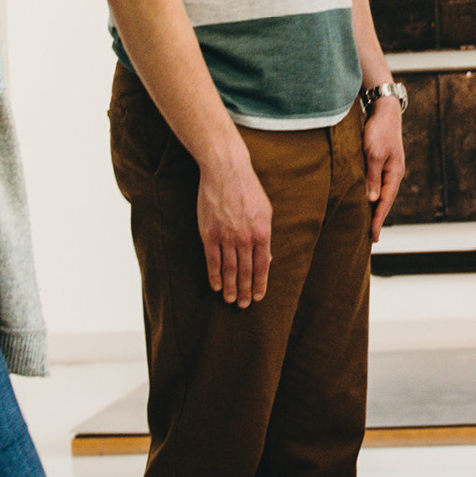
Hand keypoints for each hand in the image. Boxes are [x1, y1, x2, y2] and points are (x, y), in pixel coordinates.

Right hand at [197, 149, 271, 306]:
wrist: (226, 172)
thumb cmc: (248, 190)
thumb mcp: (266, 211)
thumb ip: (265, 236)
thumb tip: (266, 258)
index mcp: (262, 232)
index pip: (262, 266)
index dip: (260, 283)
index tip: (258, 296)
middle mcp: (245, 238)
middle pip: (245, 271)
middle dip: (245, 290)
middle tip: (243, 305)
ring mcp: (226, 237)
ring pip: (229, 269)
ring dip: (230, 287)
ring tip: (230, 300)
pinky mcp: (209, 233)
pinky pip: (212, 260)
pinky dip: (214, 275)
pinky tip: (216, 286)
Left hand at [362, 97, 406, 241]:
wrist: (384, 110)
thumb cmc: (378, 131)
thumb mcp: (372, 154)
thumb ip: (371, 176)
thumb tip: (371, 200)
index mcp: (395, 173)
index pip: (385, 203)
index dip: (378, 221)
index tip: (373, 238)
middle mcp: (393, 174)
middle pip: (385, 201)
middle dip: (378, 219)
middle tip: (370, 239)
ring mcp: (388, 168)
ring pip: (380, 194)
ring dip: (374, 208)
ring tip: (367, 224)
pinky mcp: (381, 163)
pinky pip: (376, 185)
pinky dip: (371, 196)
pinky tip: (366, 201)